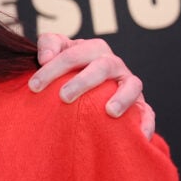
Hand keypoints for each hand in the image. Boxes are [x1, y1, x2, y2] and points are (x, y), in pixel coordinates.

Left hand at [29, 33, 154, 138]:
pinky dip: (146, 122)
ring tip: (110, 112)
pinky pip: (147, 112)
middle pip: (101, 67)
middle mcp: (113, 64)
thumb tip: (46, 58)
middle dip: (82, 81)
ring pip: (131, 86)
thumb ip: (48, 45)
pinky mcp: (139, 104)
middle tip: (63, 96)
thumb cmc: (68, 67)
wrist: (88, 81)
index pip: (72, 55)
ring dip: (122, 98)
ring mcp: (128, 83)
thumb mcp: (56, 50)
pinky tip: (138, 135)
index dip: (52, 69)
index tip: (33, 86)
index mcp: (92, 49)